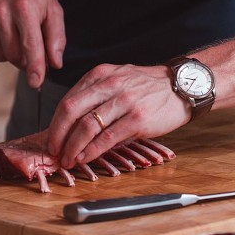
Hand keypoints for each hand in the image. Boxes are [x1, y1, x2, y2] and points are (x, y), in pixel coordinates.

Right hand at [0, 0, 65, 88]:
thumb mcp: (53, 7)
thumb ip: (56, 37)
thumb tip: (55, 63)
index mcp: (24, 7)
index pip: (30, 45)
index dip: (35, 67)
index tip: (37, 83)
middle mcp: (1, 12)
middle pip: (15, 55)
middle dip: (28, 60)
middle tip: (35, 48)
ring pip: (2, 56)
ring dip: (14, 55)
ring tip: (20, 35)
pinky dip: (0, 50)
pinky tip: (6, 34)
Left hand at [46, 62, 189, 168]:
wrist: (181, 87)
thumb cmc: (148, 87)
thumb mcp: (118, 79)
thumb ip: (95, 95)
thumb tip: (71, 125)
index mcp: (101, 75)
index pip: (68, 100)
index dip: (55, 124)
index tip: (52, 140)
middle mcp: (110, 84)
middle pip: (71, 111)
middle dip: (57, 136)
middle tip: (54, 152)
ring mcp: (125, 101)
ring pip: (87, 126)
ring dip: (72, 147)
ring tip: (68, 160)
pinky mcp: (137, 118)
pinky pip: (107, 138)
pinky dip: (92, 151)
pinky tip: (85, 158)